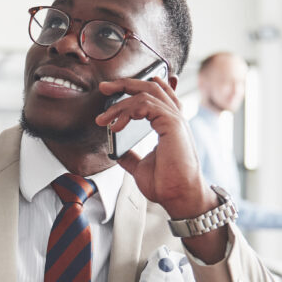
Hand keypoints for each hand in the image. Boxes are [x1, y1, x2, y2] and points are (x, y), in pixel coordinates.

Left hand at [95, 74, 224, 262]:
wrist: (178, 197)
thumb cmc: (166, 185)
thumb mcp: (140, 167)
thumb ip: (130, 156)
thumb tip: (116, 152)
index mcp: (169, 124)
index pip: (156, 94)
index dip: (135, 87)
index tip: (113, 91)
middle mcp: (174, 118)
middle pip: (152, 86)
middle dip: (125, 84)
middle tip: (104, 87)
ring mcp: (174, 120)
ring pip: (146, 93)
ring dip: (120, 103)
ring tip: (103, 119)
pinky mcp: (172, 124)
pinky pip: (147, 105)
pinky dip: (128, 111)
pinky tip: (117, 126)